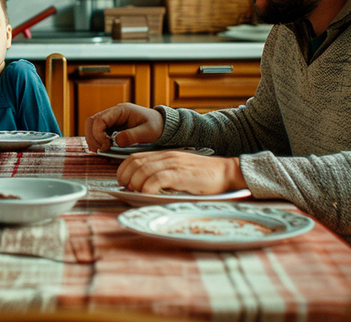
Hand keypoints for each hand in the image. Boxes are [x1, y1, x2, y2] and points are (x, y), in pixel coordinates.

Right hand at [84, 103, 163, 152]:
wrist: (162, 126)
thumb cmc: (156, 126)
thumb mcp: (148, 132)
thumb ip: (133, 136)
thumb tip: (117, 140)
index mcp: (121, 110)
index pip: (100, 119)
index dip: (98, 133)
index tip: (106, 146)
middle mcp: (113, 114)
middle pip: (91, 122)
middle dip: (92, 137)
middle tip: (101, 150)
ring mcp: (112, 120)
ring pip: (92, 127)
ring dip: (93, 139)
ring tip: (102, 150)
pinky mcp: (112, 128)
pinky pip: (98, 133)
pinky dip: (97, 141)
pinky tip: (105, 148)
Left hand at [117, 151, 245, 194]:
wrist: (227, 173)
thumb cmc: (204, 177)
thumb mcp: (180, 171)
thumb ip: (163, 174)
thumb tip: (142, 188)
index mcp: (165, 155)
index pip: (134, 157)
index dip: (124, 169)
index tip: (123, 182)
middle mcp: (167, 157)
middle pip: (135, 162)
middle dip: (126, 177)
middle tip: (128, 189)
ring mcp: (174, 164)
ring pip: (143, 170)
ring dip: (136, 184)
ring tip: (137, 193)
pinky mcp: (181, 174)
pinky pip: (157, 179)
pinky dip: (148, 188)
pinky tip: (148, 195)